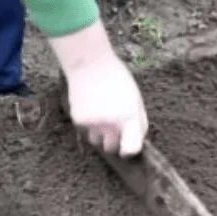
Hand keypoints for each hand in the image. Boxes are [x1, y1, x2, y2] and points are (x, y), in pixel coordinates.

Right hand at [48, 21, 148, 156]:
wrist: (89, 63)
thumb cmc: (116, 78)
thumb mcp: (135, 98)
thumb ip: (138, 120)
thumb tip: (137, 140)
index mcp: (129, 117)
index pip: (131, 148)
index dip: (129, 151)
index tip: (126, 149)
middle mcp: (110, 124)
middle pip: (111, 148)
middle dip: (112, 141)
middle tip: (112, 126)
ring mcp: (93, 124)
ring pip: (96, 141)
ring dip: (98, 133)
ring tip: (99, 113)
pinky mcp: (79, 121)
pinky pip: (84, 130)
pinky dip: (87, 122)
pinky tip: (89, 105)